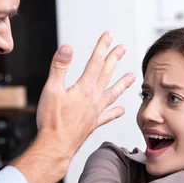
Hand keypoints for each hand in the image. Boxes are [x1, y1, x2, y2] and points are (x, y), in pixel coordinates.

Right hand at [36, 32, 134, 158]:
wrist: (56, 147)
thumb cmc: (51, 121)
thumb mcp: (51, 89)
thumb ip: (60, 67)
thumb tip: (67, 47)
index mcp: (84, 88)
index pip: (95, 62)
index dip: (102, 47)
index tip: (109, 36)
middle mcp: (93, 99)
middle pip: (106, 74)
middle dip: (114, 59)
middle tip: (122, 48)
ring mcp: (95, 112)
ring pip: (112, 94)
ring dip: (122, 84)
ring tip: (132, 77)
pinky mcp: (93, 124)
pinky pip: (107, 116)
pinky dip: (115, 112)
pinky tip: (122, 110)